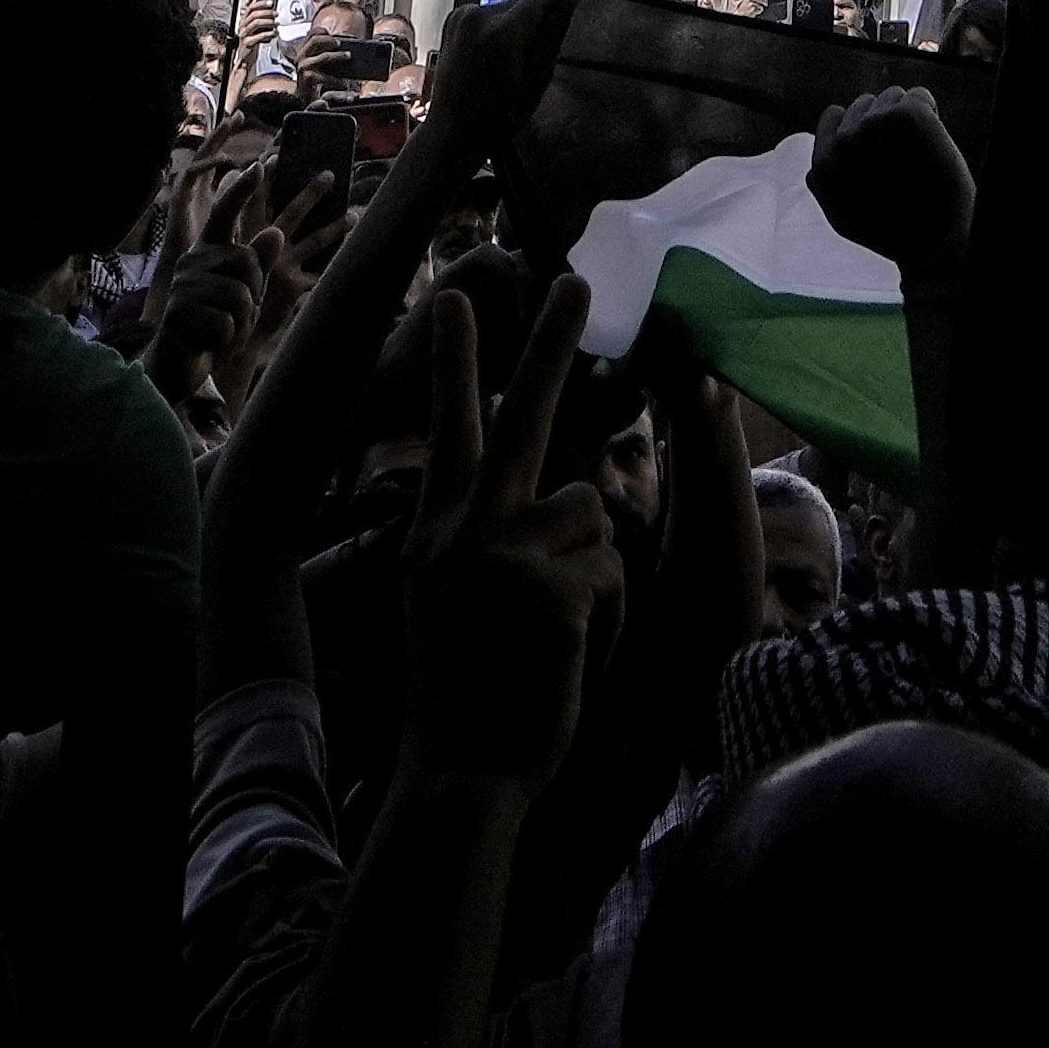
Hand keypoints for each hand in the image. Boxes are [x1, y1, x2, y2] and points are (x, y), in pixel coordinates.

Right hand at [397, 268, 627, 796]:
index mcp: (436, 528)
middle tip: (577, 276)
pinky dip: (606, 616)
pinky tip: (566, 658)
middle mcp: (465, 525)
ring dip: (593, 569)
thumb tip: (555, 493)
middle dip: (551, 339)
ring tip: (550, 636)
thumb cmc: (461, 694)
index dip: (456, 359)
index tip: (454, 293)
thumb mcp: (444, 598)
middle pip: (523, 413)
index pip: (447, 425)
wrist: (459, 771)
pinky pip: (612, 569)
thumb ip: (480, 537)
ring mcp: (507, 550)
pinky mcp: (553, 582)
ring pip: (593, 511)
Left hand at [430, 0, 578, 171]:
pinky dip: (493, 29)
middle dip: (530, 25)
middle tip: (523, 64)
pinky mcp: (453, 19)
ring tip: (503, 64)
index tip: (549, 40)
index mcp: (502, 31)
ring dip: (511, 27)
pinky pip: (487, 14)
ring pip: (505, 8)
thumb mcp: (537, 79)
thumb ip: (554, 33)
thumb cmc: (499, 115)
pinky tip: (487, 58)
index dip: (553, 13)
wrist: (453, 132)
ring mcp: (461, 16)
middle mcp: (478, 15)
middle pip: (523, 3)